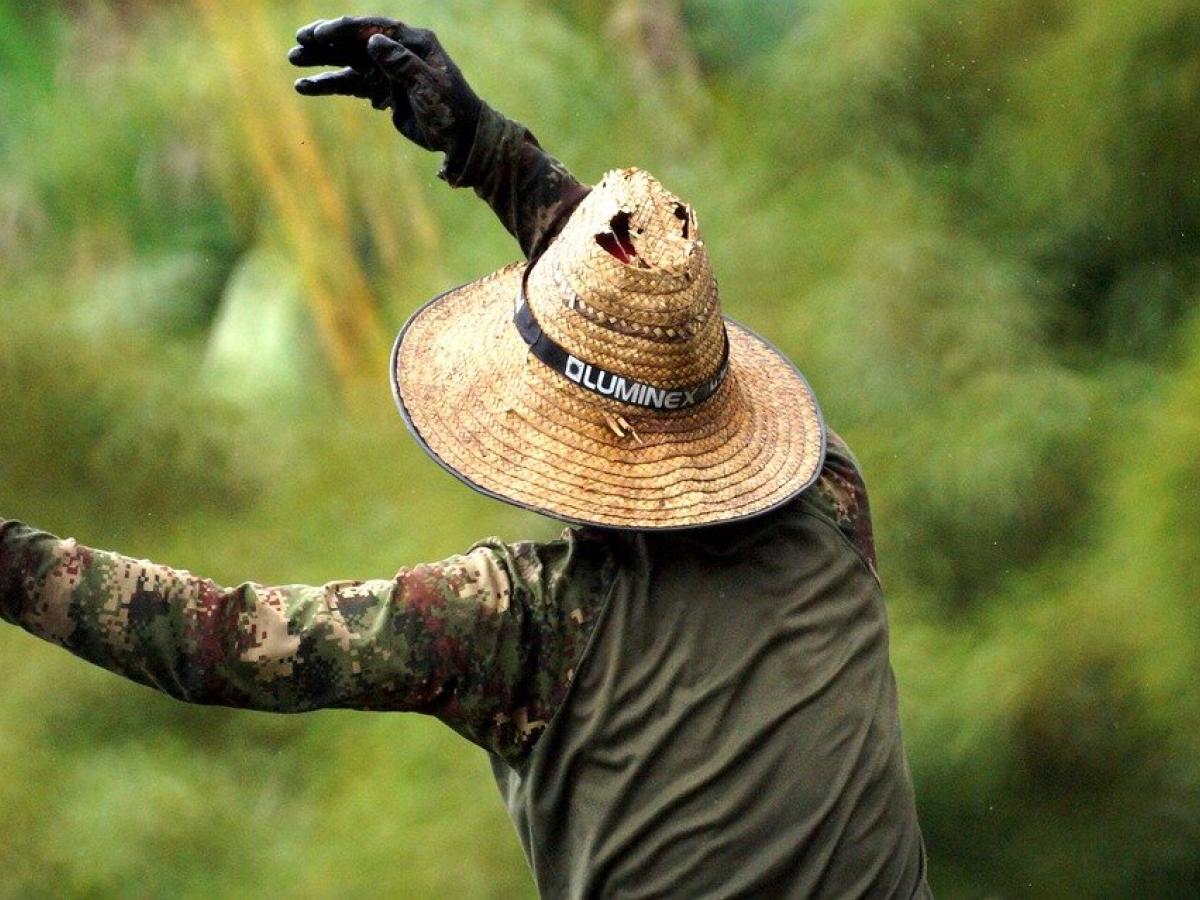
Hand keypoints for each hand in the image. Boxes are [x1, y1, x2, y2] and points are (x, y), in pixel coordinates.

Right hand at [289, 16, 482, 161]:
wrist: (461, 138)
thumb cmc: (451, 110)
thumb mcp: (429, 87)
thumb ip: (402, 64)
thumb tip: (373, 40)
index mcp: (413, 43)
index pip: (373, 28)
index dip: (344, 29)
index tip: (319, 34)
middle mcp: (397, 52)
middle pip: (355, 41)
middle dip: (325, 41)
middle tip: (298, 43)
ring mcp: (387, 71)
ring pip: (348, 61)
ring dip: (321, 61)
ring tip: (294, 61)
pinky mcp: (382, 92)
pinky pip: (351, 85)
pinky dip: (329, 85)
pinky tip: (305, 86)